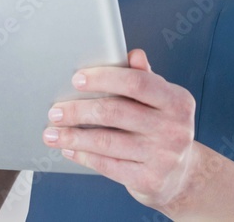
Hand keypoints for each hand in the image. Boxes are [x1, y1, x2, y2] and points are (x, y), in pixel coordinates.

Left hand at [42, 48, 197, 210]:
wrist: (182, 175)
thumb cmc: (162, 128)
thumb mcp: (160, 100)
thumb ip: (143, 77)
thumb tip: (134, 55)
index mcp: (176, 101)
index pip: (137, 82)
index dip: (104, 78)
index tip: (76, 80)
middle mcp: (173, 128)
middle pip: (115, 112)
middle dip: (79, 110)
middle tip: (55, 111)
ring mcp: (163, 157)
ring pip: (106, 141)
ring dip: (73, 137)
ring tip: (52, 133)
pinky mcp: (149, 180)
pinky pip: (108, 165)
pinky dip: (83, 156)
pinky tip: (70, 150)